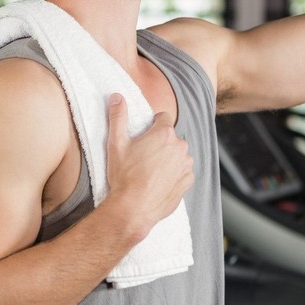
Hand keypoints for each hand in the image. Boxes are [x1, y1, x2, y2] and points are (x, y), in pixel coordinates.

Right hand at [104, 94, 192, 238]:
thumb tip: (116, 96)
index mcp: (164, 134)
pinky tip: (158, 182)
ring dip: (168, 159)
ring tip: (149, 172)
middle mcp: (180, 147)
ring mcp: (186, 165)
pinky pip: (182, 172)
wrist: (134, 208)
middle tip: (142, 157)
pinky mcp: (188, 182)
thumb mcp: (116, 144)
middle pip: (170, 137)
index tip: (143, 137)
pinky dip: (173, 175)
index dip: (152, 125)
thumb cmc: (124, 176)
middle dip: (159, 144)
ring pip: (177, 155)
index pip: (163, 118)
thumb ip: (117, 117)